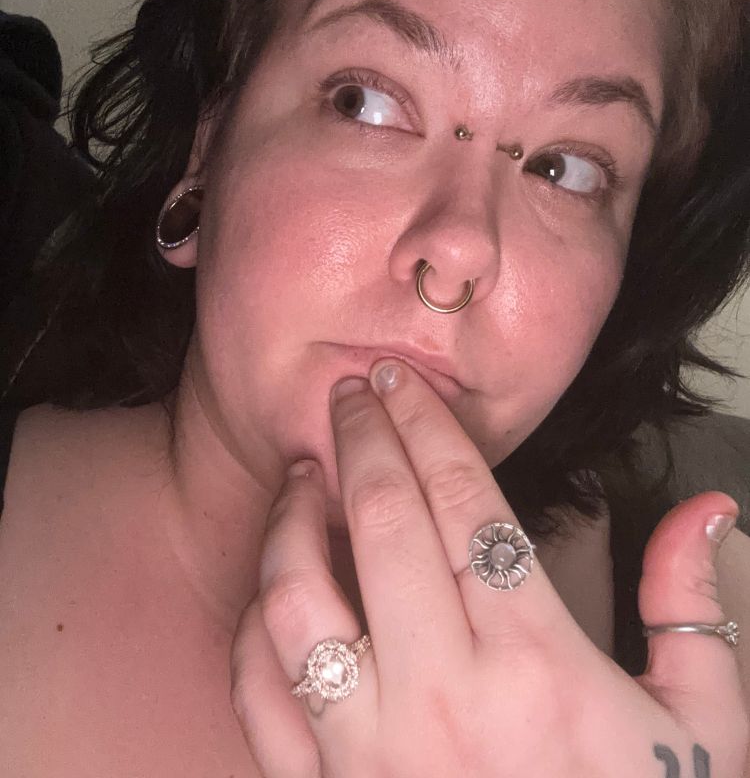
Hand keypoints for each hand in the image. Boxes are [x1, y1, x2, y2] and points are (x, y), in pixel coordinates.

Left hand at [230, 361, 748, 776]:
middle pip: (383, 525)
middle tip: (349, 394)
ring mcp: (370, 754)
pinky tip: (275, 586)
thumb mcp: (706, 728)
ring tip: (303, 476)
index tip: (398, 380)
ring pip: (299, 600)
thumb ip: (693, 607)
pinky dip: (257, 625)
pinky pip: (260, 694)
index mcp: (538, 666)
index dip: (426, 426)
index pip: (466, 504)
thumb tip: (707, 510)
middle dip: (361, 440)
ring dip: (292, 520)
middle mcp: (445, 698)